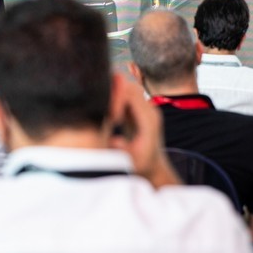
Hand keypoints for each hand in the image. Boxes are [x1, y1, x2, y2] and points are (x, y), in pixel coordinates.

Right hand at [108, 73, 178, 187]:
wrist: (154, 167)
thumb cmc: (141, 166)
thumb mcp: (132, 162)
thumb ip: (123, 151)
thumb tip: (113, 140)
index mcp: (149, 120)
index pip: (131, 95)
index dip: (114, 98)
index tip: (106, 115)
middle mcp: (149, 109)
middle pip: (128, 86)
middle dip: (111, 92)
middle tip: (98, 108)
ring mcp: (145, 107)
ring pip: (127, 86)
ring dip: (112, 93)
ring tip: (102, 111)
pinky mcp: (139, 108)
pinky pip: (126, 93)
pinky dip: (113, 97)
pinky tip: (106, 111)